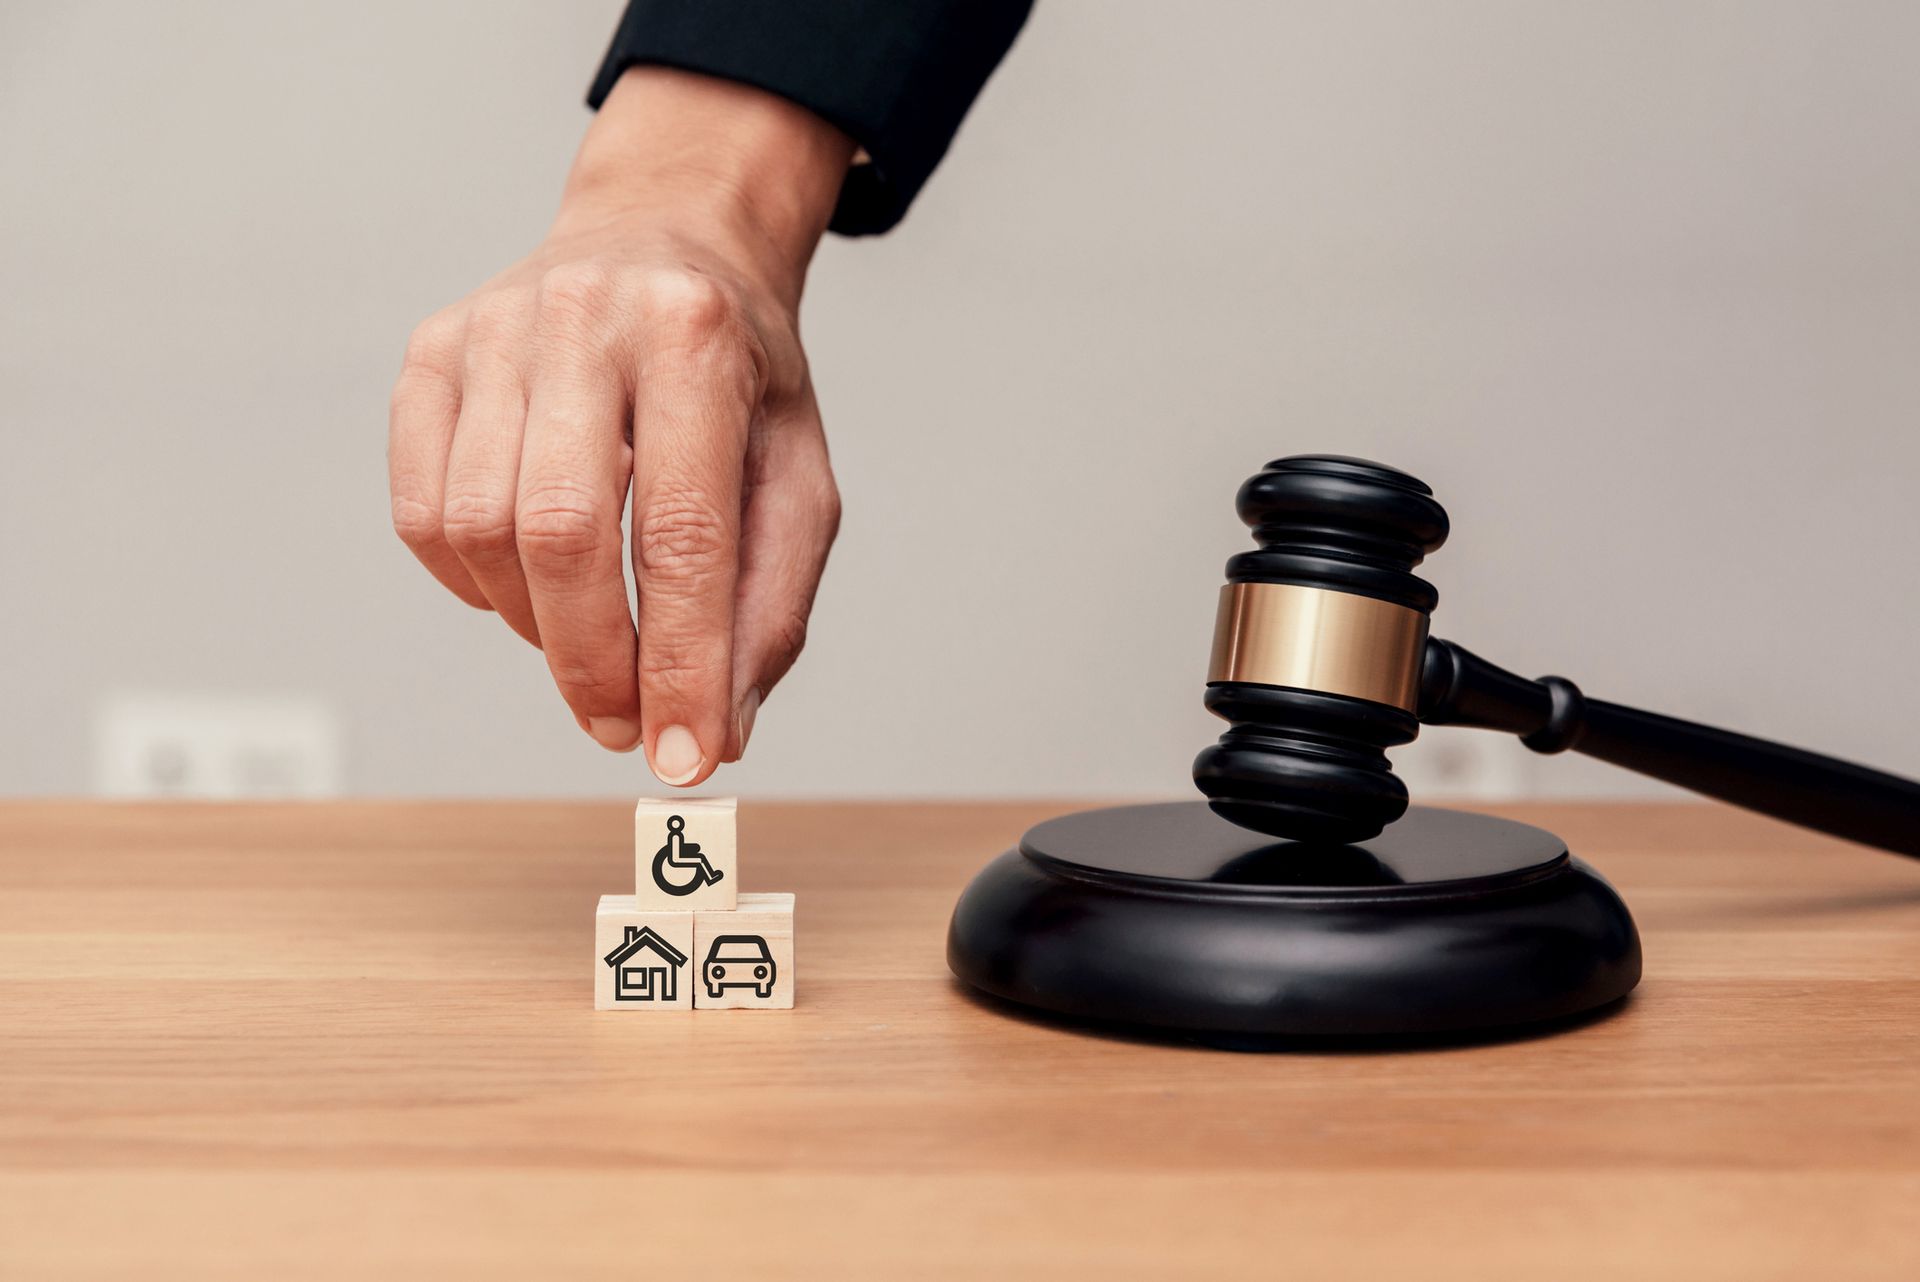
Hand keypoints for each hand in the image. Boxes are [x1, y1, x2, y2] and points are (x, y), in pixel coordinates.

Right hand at [389, 68, 852, 784]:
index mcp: (696, 339)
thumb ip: (770, 606)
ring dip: (535, 627)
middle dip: (593, 661)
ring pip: (480, 530)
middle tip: (625, 727)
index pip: (682, 534)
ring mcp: (492, 330)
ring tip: (590, 641)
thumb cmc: (738, 376)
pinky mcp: (430, 354)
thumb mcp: (796, 476)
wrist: (664, 242)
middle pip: (561, 532)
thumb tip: (719, 730)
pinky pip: (424, 514)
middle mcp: (585, 318)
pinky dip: (473, 584)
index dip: (681, 662)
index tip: (684, 757)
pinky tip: (530, 585)